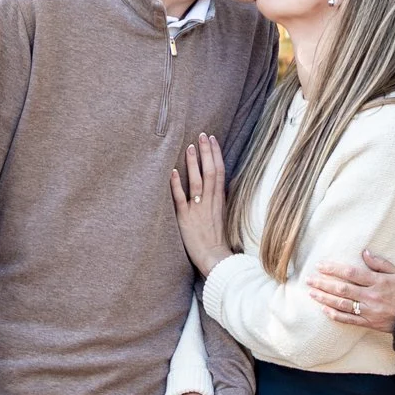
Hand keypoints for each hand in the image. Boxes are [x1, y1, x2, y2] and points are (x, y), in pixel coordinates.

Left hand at [170, 134, 233, 276]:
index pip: (220, 172)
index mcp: (219, 200)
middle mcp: (210, 202)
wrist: (215, 259)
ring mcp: (198, 209)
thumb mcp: (221, 215)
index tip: (212, 139)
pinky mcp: (185, 219)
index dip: (216, 154)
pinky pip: (181, 199)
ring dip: (193, 164)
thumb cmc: (217, 239)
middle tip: (203, 135)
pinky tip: (173, 171)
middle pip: (211, 172)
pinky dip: (177, 185)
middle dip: (207, 152)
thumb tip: (214, 184)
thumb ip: (217, 199)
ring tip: (190, 147)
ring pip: (197, 182)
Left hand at [307, 248, 394, 335]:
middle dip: (323, 284)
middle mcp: (370, 296)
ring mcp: (368, 311)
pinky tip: (324, 310)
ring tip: (311, 293)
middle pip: (341, 289)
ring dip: (324, 299)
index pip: (350, 273)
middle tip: (309, 279)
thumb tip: (364, 252)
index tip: (320, 265)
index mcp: (376, 282)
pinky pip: (348, 319)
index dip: (333, 269)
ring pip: (341, 305)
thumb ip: (379, 263)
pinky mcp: (368, 323)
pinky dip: (335, 315)